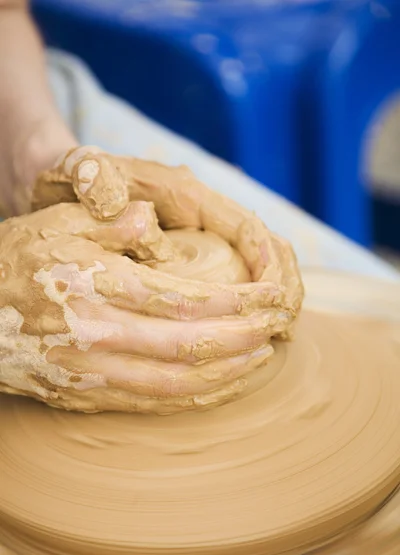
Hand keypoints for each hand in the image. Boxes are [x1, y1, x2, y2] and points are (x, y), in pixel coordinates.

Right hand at [0, 156, 300, 412]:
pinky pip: (151, 404)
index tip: (269, 299)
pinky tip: (219, 385)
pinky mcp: (86, 396)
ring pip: (176, 384)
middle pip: (190, 347)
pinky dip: (193, 397)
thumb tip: (150, 220)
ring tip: (262, 357)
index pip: (185, 302)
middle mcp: (98, 335)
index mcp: (96, 285)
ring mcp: (92, 373)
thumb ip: (108, 224)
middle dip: (245, 338)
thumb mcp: (56, 224)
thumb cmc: (15, 261)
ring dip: (227, 373)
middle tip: (279, 328)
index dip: (235, 303)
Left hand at [33, 146, 303, 312]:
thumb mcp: (79, 172)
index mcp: (185, 195)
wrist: (58, 178)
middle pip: (261, 247)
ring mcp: (196, 237)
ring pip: (251, 267)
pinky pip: (227, 282)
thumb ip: (95, 178)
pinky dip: (242, 307)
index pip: (243, 226)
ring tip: (279, 335)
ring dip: (269, 299)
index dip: (266, 262)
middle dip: (279, 285)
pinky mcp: (186, 257)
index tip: (276, 298)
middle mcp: (199, 216)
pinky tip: (243, 337)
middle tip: (285, 325)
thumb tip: (127, 208)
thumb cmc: (72, 176)